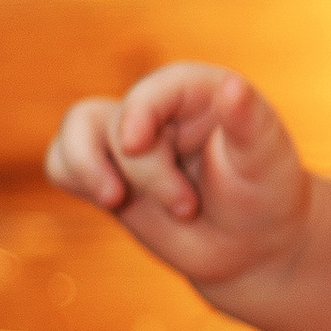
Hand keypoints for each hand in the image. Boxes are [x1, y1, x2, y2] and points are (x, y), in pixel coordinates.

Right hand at [46, 61, 312, 294]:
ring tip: (114, 200)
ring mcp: (131, 141)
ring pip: (77, 126)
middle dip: (144, 171)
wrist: (253, 244)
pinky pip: (63, 160)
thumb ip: (248, 121)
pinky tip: (106, 198)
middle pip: (119, 121)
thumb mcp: (265, 159)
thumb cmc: (266, 195)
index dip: (138, 112)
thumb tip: (232, 86)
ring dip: (85, 165)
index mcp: (199, 92)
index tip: (133, 144)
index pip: (157, 88)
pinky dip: (69, 174)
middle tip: (186, 208)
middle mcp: (160, 110)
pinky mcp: (110, 171)